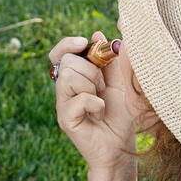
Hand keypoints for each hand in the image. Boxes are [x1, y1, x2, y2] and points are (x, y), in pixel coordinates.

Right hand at [49, 31, 136, 172]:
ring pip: (68, 77)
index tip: (84, 42)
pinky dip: (95, 104)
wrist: (120, 147)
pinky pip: (78, 99)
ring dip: (91, 86)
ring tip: (100, 100)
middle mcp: (64, 89)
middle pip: (66, 62)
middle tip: (102, 86)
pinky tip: (99, 114)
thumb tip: (97, 33)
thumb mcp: (120, 81)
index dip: (67, 44)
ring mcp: (62, 104)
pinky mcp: (65, 119)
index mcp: (75, 77)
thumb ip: (110, 59)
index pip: (60, 53)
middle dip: (90, 69)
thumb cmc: (120, 115)